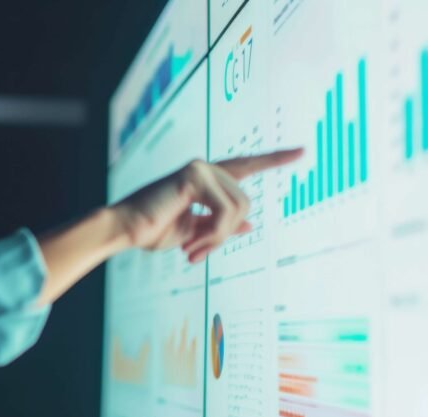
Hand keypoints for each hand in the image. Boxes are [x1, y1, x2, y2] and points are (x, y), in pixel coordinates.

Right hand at [110, 148, 303, 262]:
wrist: (125, 229)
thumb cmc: (153, 229)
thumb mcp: (195, 231)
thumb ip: (220, 225)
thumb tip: (248, 226)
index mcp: (206, 178)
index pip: (246, 164)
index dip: (274, 159)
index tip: (301, 151)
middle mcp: (205, 167)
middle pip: (246, 204)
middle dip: (225, 235)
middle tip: (198, 253)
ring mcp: (200, 168)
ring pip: (239, 209)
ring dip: (218, 238)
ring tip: (192, 250)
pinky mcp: (194, 176)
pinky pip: (225, 212)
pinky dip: (213, 235)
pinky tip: (191, 243)